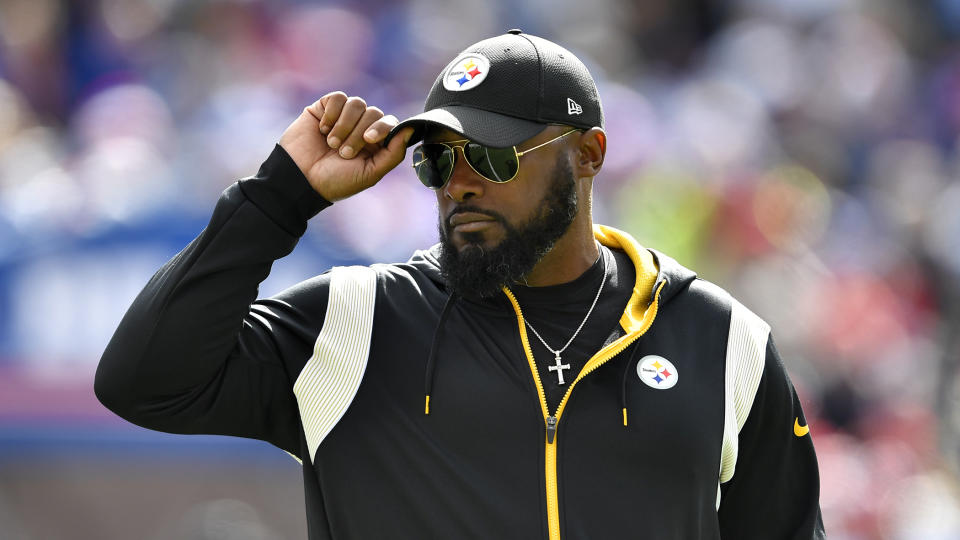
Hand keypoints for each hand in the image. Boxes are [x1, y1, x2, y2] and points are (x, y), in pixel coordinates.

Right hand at [279, 92, 413, 200]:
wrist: (300, 178)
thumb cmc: (336, 181)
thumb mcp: (370, 173)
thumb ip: (393, 153)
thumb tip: (411, 129)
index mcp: (375, 144)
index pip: (390, 123)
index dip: (383, 127)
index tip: (369, 140)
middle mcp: (361, 128)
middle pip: (374, 112)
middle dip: (359, 133)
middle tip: (343, 152)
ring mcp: (343, 117)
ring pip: (357, 104)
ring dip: (345, 125)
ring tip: (332, 143)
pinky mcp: (324, 108)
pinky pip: (338, 98)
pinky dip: (332, 113)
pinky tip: (322, 129)